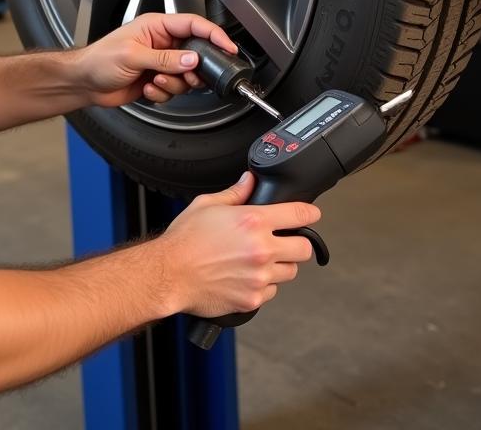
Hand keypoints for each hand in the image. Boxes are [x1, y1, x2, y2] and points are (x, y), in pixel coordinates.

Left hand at [74, 12, 237, 107]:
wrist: (85, 83)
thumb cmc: (99, 60)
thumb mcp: (133, 56)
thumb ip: (165, 59)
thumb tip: (191, 60)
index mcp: (157, 26)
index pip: (194, 25)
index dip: (214, 35)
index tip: (228, 48)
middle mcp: (162, 42)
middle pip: (196, 53)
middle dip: (192, 70)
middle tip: (185, 77)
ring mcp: (161, 62)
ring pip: (187, 76)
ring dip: (173, 84)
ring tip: (154, 81)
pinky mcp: (158, 79)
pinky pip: (174, 89)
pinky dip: (163, 93)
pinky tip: (147, 89)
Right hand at [156, 174, 320, 317]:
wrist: (169, 274)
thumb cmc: (184, 240)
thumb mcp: (207, 205)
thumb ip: (235, 193)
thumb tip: (249, 181)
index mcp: (253, 222)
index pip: (298, 215)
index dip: (310, 212)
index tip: (311, 213)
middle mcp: (261, 250)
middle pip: (304, 248)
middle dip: (297, 243)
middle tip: (283, 241)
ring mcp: (259, 277)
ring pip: (290, 272)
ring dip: (280, 265)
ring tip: (257, 260)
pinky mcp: (253, 299)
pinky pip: (272, 292)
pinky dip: (263, 285)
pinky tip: (245, 276)